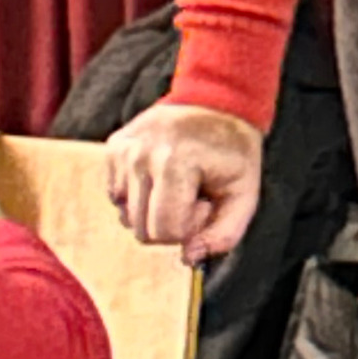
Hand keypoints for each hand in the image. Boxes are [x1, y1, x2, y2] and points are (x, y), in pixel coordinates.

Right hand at [105, 101, 263, 267]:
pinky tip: (161, 174)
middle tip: (193, 193)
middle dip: (171, 222)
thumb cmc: (232, 152)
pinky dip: (139, 195)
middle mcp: (141, 154)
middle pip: (142, 230)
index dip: (190, 227)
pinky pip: (117, 197)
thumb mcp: (244, 193)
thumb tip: (186, 258)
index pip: (164, 232)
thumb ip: (224, 235)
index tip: (206, 201)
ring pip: (126, 217)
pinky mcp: (113, 147)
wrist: (216, 100)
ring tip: (179, 181)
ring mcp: (123, 149)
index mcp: (175, 162)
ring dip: (154, 209)